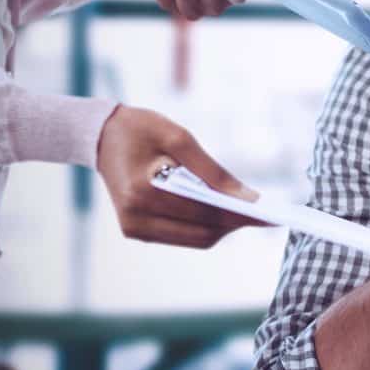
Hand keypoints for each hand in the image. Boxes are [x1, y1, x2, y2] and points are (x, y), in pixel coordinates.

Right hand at [95, 105, 265, 246]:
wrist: (101, 136)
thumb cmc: (141, 130)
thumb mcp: (179, 138)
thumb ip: (212, 171)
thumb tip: (246, 197)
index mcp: (142, 193)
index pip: (202, 213)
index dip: (238, 215)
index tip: (268, 213)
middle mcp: (135, 218)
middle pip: (201, 233)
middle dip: (235, 223)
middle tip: (264, 212)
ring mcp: (134, 229)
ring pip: (195, 240)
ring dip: (223, 227)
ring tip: (247, 211)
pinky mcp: (136, 231)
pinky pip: (182, 236)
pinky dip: (205, 226)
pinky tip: (222, 210)